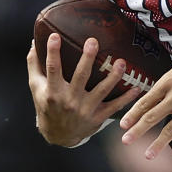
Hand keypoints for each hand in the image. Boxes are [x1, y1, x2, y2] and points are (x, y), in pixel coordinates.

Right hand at [26, 34, 141, 146]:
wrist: (58, 135)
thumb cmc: (47, 105)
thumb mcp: (36, 87)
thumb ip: (35, 65)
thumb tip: (34, 41)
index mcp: (52, 91)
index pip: (52, 69)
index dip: (52, 52)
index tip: (55, 35)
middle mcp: (69, 100)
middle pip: (80, 76)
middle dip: (87, 58)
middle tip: (93, 41)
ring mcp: (85, 109)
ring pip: (102, 90)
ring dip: (113, 76)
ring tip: (121, 62)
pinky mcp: (97, 117)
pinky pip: (115, 106)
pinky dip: (127, 97)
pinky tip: (137, 86)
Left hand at [119, 38, 171, 157]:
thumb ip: (167, 86)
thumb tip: (154, 97)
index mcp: (168, 83)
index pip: (146, 101)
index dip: (133, 114)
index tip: (123, 125)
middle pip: (152, 116)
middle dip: (137, 130)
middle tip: (126, 140)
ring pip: (170, 129)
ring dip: (157, 144)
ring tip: (148, 155)